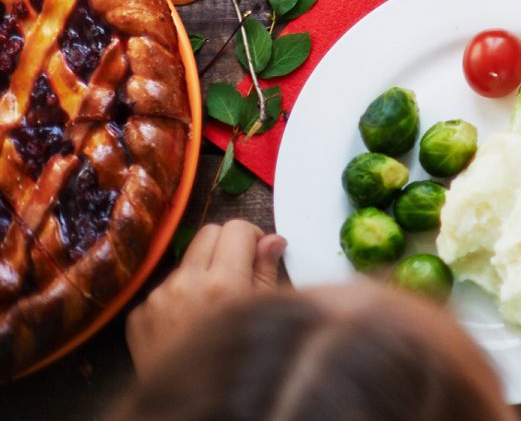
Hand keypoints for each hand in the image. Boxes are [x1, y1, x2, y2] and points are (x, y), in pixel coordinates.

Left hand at [126, 220, 284, 380]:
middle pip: (208, 233)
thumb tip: (272, 241)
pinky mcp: (138, 314)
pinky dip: (178, 297)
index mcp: (224, 282)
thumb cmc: (230, 362)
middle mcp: (186, 284)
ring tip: (211, 306)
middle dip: (226, 245)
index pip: (236, 227)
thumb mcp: (260, 316)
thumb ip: (266, 273)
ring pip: (186, 261)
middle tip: (236, 270)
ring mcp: (157, 298)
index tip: (256, 253)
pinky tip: (187, 322)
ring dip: (201, 273)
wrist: (186, 407)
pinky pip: (163, 289)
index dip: (251, 236)